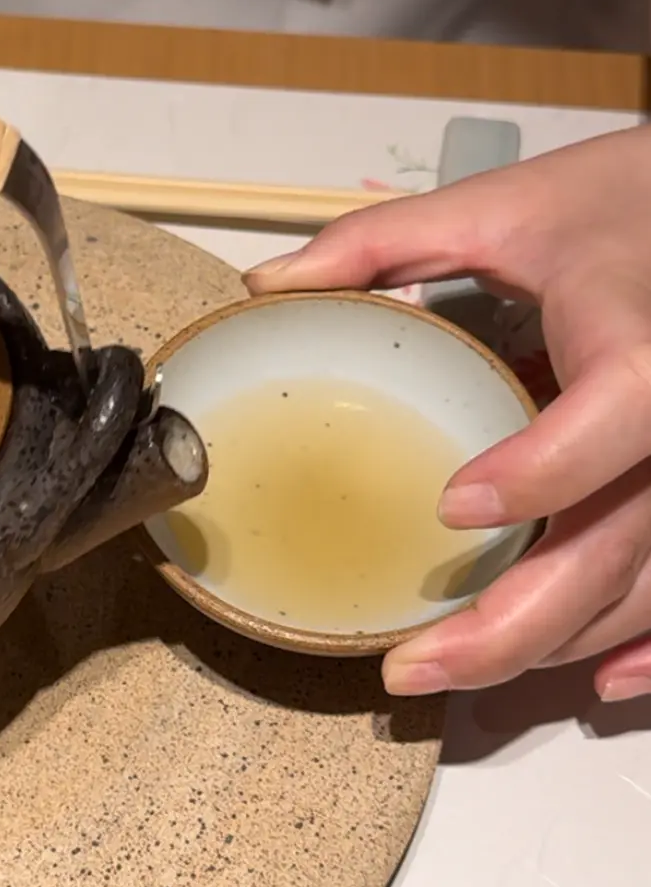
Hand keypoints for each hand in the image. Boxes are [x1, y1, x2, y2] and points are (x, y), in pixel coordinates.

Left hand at [243, 126, 650, 703]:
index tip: (454, 503)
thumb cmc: (622, 203)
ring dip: (550, 644)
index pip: (615, 409)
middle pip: (617, 542)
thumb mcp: (502, 205)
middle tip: (412, 664)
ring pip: (644, 585)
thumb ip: (385, 242)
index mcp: (634, 335)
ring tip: (448, 668)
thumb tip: (273, 286)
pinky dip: (646, 649)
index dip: (543, 467)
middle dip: (513, 623)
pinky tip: (590, 682)